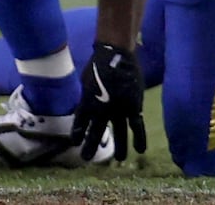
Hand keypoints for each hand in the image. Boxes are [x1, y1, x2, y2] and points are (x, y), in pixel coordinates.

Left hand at [71, 42, 145, 161]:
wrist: (116, 55)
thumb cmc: (98, 65)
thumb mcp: (86, 81)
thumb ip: (87, 96)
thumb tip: (86, 106)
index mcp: (88, 100)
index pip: (81, 121)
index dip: (78, 132)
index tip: (74, 142)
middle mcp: (102, 108)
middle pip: (96, 131)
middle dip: (91, 145)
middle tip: (86, 159)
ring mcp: (118, 108)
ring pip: (119, 132)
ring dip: (120, 147)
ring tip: (119, 160)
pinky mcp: (133, 106)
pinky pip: (137, 126)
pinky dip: (139, 138)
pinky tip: (140, 150)